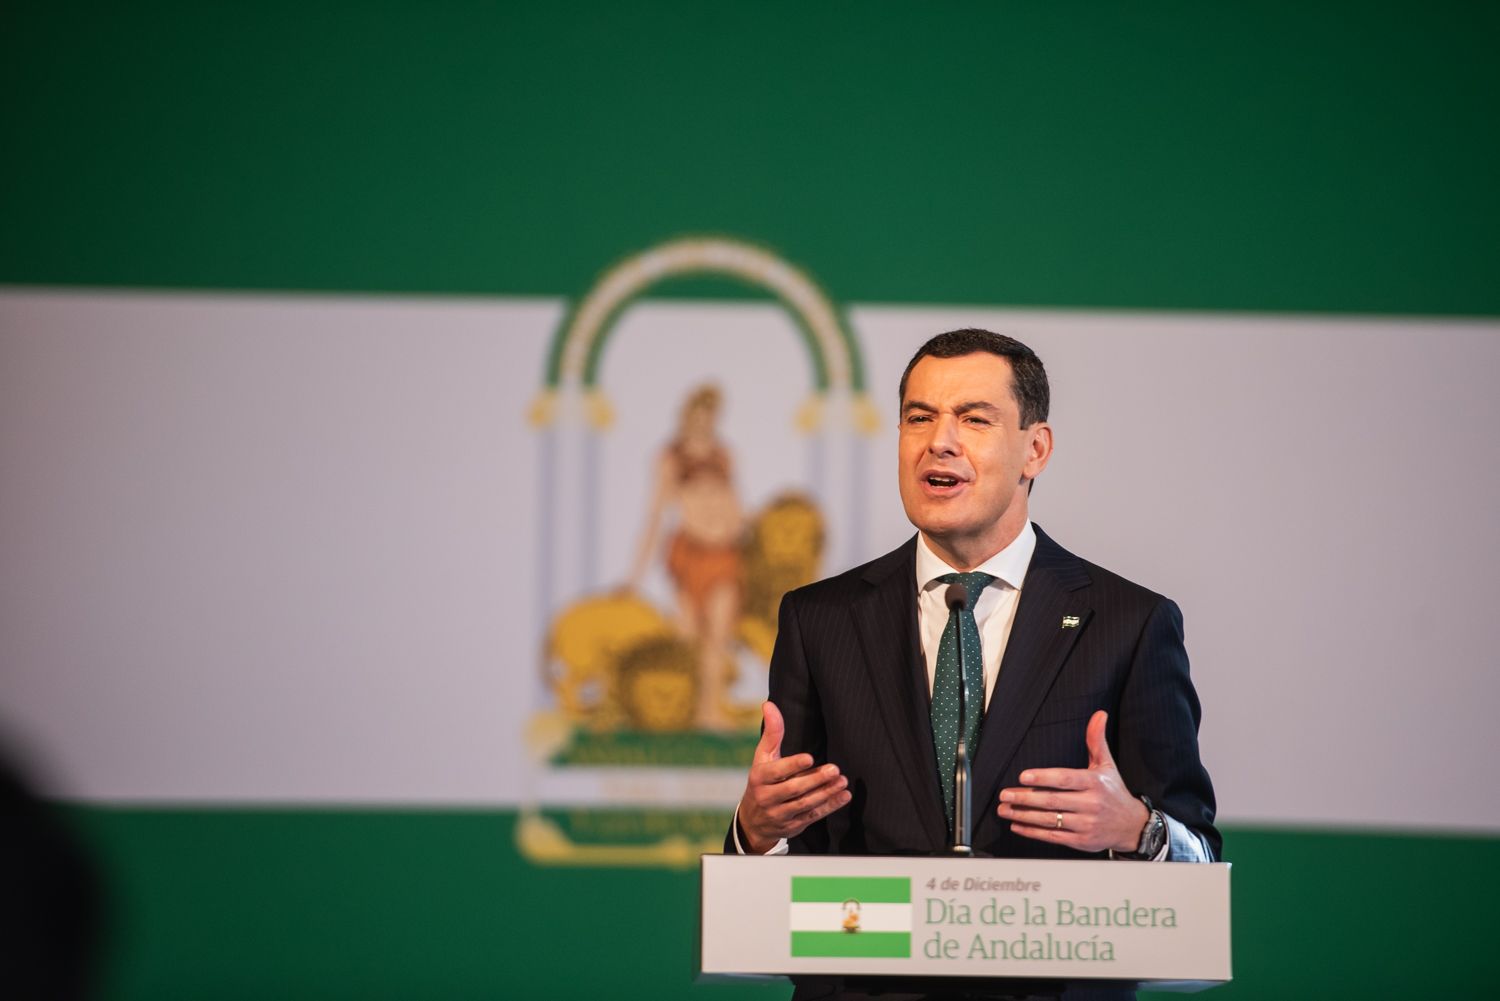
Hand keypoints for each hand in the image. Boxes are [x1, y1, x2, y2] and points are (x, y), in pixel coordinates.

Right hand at [737, 701, 850, 853]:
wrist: (754, 820)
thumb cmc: (762, 780)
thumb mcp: (762, 757)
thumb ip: (771, 732)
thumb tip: (769, 704)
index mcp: (759, 777)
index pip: (776, 772)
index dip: (793, 766)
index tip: (809, 758)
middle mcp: (767, 797)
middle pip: (794, 789)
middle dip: (815, 780)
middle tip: (835, 769)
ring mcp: (780, 813)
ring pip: (806, 804)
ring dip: (826, 793)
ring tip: (843, 781)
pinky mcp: (793, 825)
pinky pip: (814, 815)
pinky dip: (830, 806)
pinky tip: (844, 796)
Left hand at [996, 710, 1149, 853]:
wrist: (1132, 826)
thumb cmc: (1113, 792)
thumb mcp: (1107, 765)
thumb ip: (1096, 740)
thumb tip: (1099, 715)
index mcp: (1094, 783)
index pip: (1065, 779)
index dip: (1043, 778)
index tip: (1023, 777)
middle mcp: (1090, 804)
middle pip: (1052, 800)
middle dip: (1025, 798)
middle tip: (1004, 794)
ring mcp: (1086, 824)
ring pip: (1050, 820)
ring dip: (1023, 815)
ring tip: (1005, 809)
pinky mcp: (1081, 841)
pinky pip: (1053, 836)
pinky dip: (1033, 832)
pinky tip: (1017, 826)